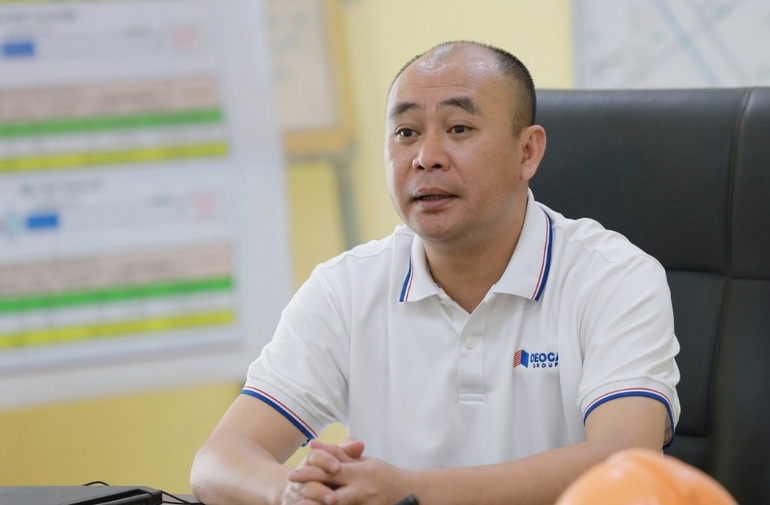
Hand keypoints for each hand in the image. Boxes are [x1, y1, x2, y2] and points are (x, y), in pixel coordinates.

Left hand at [291, 439, 412, 504]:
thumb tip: (315, 446)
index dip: (311, 472)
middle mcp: (362, 488)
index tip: (293, 473)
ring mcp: (365, 504)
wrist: (413, 494)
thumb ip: (340, 455)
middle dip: (308, 490)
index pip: (331, 470)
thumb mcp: (365, 462)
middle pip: (330, 489)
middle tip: (290, 489)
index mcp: (361, 471)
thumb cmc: (386, 476)